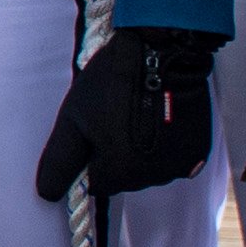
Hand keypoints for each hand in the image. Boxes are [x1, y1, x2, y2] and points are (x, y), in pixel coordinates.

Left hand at [36, 26, 219, 199]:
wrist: (163, 52)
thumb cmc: (112, 83)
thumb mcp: (74, 119)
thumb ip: (60, 161)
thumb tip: (47, 194)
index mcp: (120, 172)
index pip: (96, 183)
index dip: (91, 157)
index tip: (95, 130)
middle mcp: (152, 177)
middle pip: (124, 179)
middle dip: (117, 156)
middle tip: (117, 119)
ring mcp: (179, 166)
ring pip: (149, 170)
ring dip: (142, 152)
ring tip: (140, 115)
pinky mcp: (198, 153)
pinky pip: (174, 160)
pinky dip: (165, 146)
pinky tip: (161, 119)